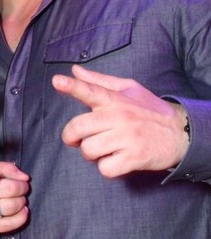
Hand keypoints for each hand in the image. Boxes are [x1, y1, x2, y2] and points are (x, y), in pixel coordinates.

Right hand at [0, 161, 29, 238]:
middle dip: (22, 187)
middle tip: (22, 187)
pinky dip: (21, 217)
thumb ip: (2, 167)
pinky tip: (22, 211)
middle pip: (9, 189)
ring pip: (11, 206)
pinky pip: (8, 224)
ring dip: (22, 202)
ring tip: (20, 199)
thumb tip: (23, 176)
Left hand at [52, 64, 188, 176]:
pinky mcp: (134, 157)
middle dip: (71, 137)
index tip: (57, 81)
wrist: (180, 133)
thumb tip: (75, 70)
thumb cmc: (149, 111)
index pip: (91, 90)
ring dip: (92, 154)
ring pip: (88, 150)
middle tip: (78, 140)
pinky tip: (117, 159)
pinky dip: (107, 168)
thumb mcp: (128, 89)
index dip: (72, 86)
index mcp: (115, 99)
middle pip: (78, 128)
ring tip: (105, 148)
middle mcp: (120, 116)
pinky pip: (105, 168)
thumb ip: (99, 81)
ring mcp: (127, 137)